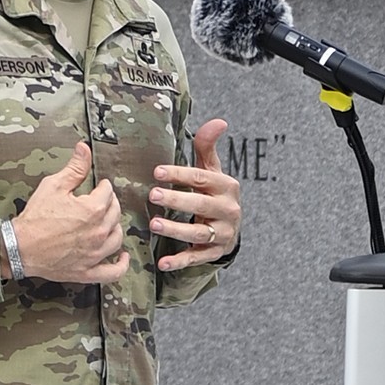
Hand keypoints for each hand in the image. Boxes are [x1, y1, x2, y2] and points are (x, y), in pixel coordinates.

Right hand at [14, 141, 126, 285]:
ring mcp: (95, 254)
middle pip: (115, 213)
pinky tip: (122, 258)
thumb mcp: (53, 186)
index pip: (108, 192)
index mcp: (93, 210)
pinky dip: (121, 265)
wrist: (19, 248)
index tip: (97, 187)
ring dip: (114, 227)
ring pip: (117, 238)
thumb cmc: (35, 218)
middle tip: (100, 201)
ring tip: (108, 222)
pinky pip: (112, 272)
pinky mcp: (88, 271)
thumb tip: (84, 149)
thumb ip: (74, 168)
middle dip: (109, 203)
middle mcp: (98, 232)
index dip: (102, 186)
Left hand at [151, 119, 241, 273]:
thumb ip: (208, 147)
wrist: (232, 227)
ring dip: (175, 230)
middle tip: (152, 195)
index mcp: (226, 186)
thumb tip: (219, 121)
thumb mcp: (213, 171)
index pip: (201, 178)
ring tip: (154, 224)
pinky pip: (196, 257)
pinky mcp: (215, 252)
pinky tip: (162, 263)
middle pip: (200, 204)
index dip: (179, 174)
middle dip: (175, 200)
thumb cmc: (214, 193)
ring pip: (198, 232)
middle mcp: (228, 209)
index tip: (157, 172)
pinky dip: (180, 261)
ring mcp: (223, 233)